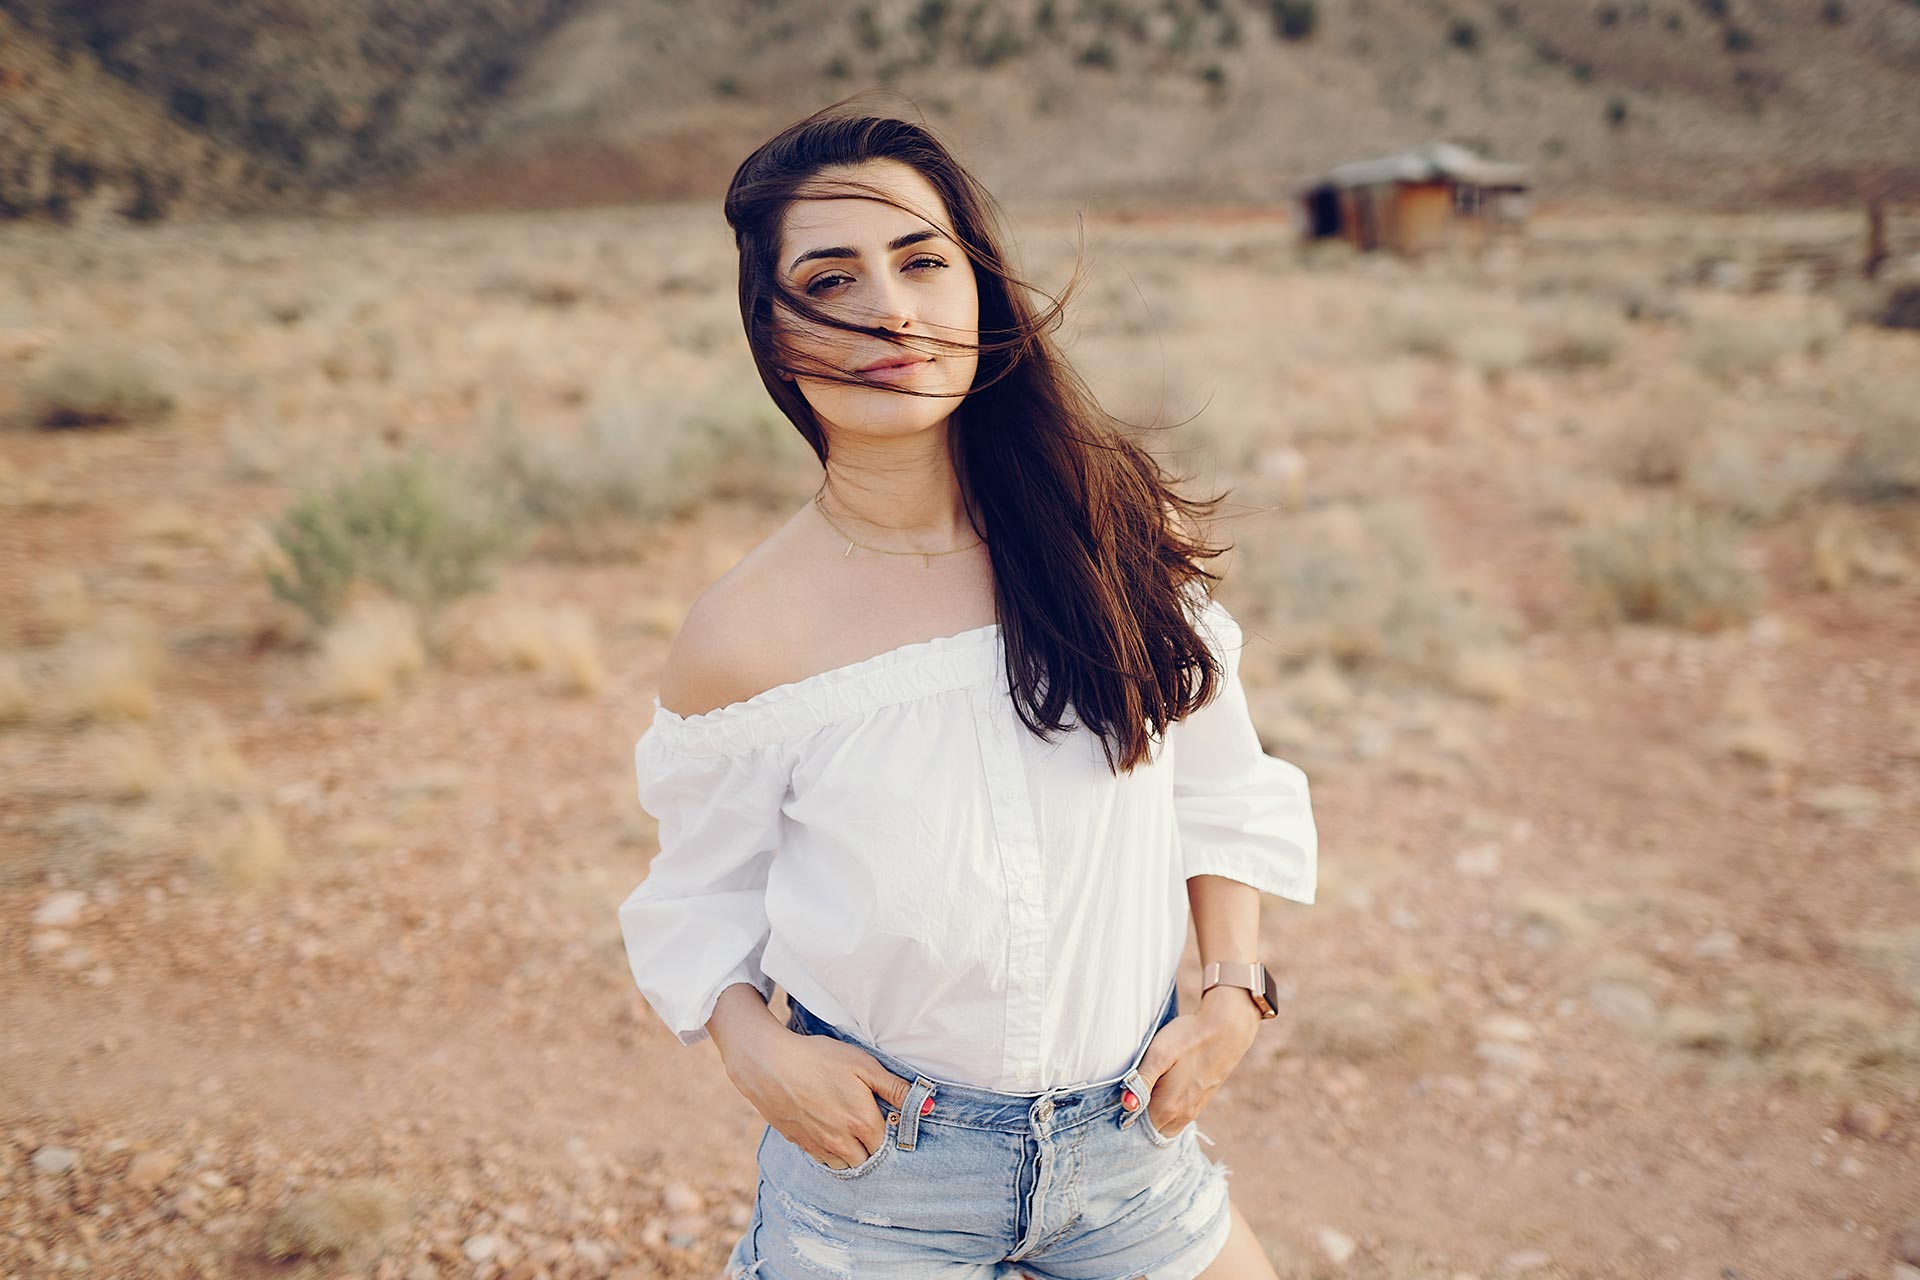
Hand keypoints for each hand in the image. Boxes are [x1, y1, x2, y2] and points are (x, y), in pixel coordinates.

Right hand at [721, 1021, 914, 1169]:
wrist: (769, 1063)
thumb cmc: (820, 1059)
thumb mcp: (864, 1065)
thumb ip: (897, 1088)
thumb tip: (929, 1105)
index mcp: (863, 1124)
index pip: (887, 1146)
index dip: (889, 1133)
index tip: (886, 1119)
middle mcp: (842, 1142)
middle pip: (867, 1161)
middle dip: (871, 1148)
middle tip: (868, 1127)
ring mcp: (819, 1146)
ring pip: (845, 1166)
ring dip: (852, 1155)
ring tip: (850, 1132)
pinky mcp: (799, 1143)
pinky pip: (822, 1160)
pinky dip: (830, 1153)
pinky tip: (828, 1131)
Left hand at [1134, 989, 1262, 1136]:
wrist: (1227, 1029)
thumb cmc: (1189, 1037)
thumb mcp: (1159, 1053)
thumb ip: (1142, 1081)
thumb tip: (1127, 1106)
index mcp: (1168, 1107)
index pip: (1137, 1127)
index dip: (1124, 1116)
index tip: (1116, 1100)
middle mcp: (1183, 1115)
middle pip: (1151, 1130)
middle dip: (1137, 1121)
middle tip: (1126, 1097)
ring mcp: (1194, 1110)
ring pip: (1166, 1126)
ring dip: (1152, 1117)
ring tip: (1142, 1093)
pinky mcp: (1201, 1101)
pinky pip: (1178, 1118)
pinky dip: (1166, 1112)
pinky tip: (1161, 1091)